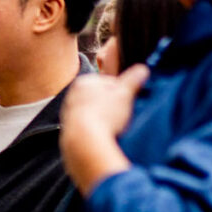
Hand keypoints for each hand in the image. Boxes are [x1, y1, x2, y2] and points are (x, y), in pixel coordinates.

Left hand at [60, 65, 147, 194]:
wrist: (85, 142)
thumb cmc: (104, 115)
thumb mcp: (125, 93)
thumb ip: (133, 79)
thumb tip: (142, 69)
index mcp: (84, 82)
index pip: (111, 83)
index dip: (123, 93)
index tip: (126, 103)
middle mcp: (72, 95)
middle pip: (102, 98)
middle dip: (113, 106)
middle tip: (120, 116)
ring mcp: (68, 113)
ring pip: (95, 113)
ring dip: (105, 119)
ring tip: (112, 127)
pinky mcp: (69, 129)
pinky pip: (88, 126)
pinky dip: (96, 129)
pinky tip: (102, 134)